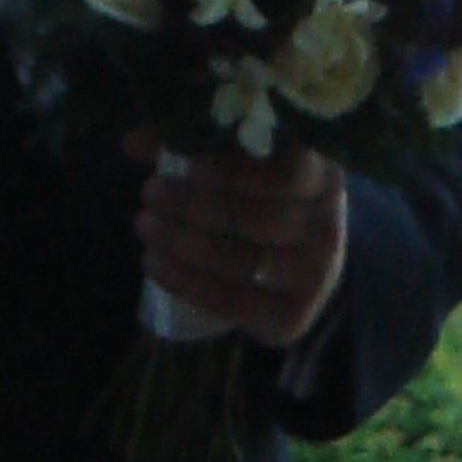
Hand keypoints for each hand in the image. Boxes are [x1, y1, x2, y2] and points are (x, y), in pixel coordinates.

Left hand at [132, 135, 347, 349]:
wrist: (302, 262)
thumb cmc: (264, 200)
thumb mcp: (246, 165)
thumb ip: (196, 143)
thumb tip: (133, 142)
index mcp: (324, 179)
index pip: (285, 173)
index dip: (234, 170)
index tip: (187, 165)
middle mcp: (328, 228)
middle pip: (256, 219)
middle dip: (191, 206)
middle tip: (149, 193)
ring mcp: (314, 278)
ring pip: (240, 261)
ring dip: (180, 243)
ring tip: (144, 224)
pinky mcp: (291, 318)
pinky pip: (232, 303)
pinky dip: (184, 282)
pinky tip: (152, 262)